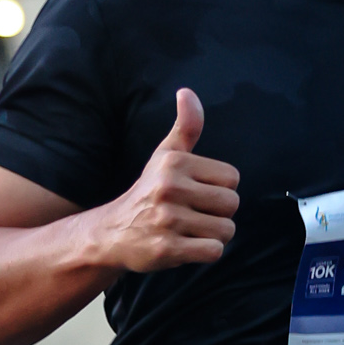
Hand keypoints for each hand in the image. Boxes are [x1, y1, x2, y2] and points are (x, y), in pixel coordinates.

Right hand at [97, 89, 238, 272]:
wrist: (111, 232)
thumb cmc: (149, 191)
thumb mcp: (164, 155)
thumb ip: (185, 127)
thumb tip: (187, 92)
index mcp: (173, 163)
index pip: (232, 178)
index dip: (219, 189)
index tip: (197, 193)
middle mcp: (169, 188)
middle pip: (232, 204)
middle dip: (220, 214)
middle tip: (195, 215)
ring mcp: (167, 220)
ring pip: (226, 230)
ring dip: (214, 235)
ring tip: (190, 231)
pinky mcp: (166, 249)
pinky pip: (213, 251)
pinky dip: (205, 252)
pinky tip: (187, 246)